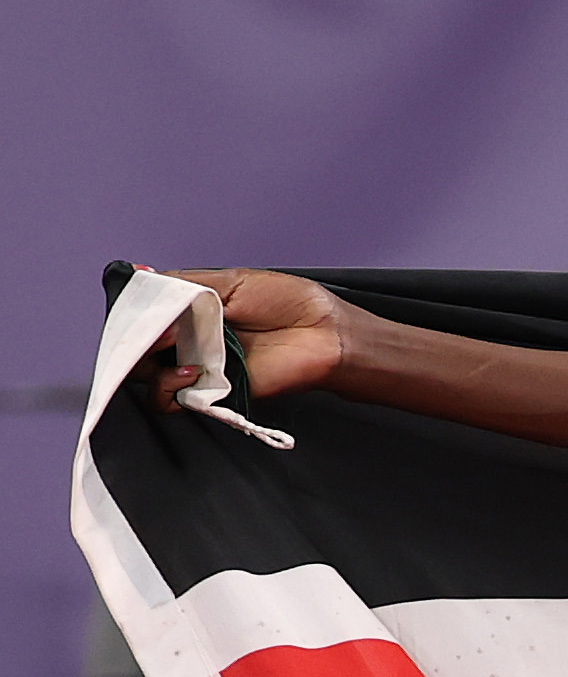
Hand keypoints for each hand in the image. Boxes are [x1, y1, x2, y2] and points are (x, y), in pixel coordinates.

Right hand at [152, 268, 354, 404]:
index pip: (143, 317)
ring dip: (145, 359)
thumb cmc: (290, 305)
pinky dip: (166, 385)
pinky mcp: (213, 395)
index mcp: (192, 314)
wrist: (325, 334)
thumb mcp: (229, 281)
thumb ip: (182, 284)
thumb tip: (140, 276)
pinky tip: (188, 369)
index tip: (135, 304)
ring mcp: (198, 370)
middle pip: (136, 348)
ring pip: (145, 375)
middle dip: (134, 336)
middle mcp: (190, 343)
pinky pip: (169, 400)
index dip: (133, 313)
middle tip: (155, 326)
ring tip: (170, 343)